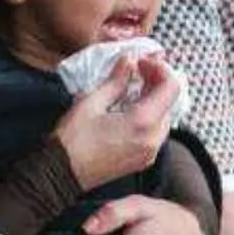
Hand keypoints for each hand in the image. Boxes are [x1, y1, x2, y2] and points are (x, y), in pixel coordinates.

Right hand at [53, 54, 177, 190]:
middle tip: (136, 70)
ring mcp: (150, 152)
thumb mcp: (92, 102)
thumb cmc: (73, 139)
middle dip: (156, 81)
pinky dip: (149, 115)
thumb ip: (116, 80)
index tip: (141, 62)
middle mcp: (153, 139)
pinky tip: (128, 109)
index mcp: (143, 122)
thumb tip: (129, 60)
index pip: (171, 86)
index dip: (159, 68)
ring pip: (165, 116)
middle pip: (170, 101)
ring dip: (153, 98)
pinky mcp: (143, 160)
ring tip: (130, 88)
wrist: (62, 174)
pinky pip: (156, 132)